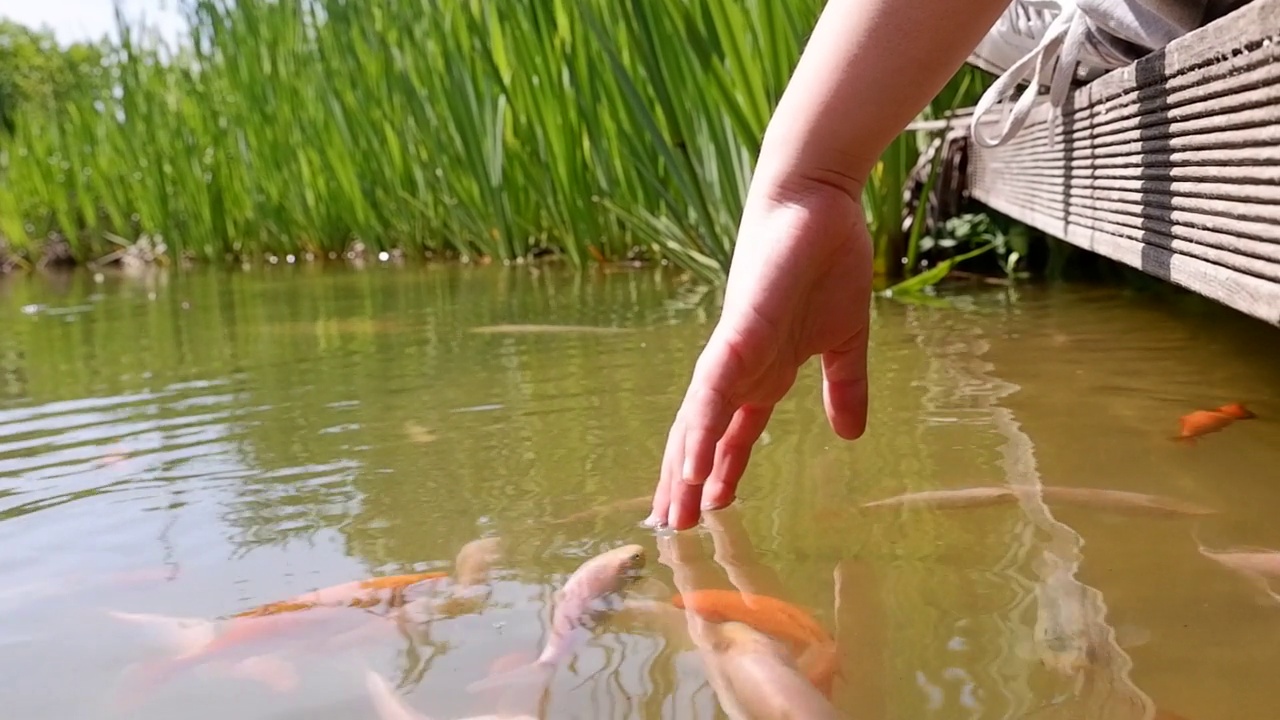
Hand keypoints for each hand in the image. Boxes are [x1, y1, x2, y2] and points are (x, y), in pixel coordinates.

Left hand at [647, 182, 872, 530]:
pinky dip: (704, 430)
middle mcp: (738, 368)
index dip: (720, 472)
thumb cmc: (826, 263)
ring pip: (699, 422)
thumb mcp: (844, 341)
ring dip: (685, 470)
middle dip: (687, 483)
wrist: (819, 204)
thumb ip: (844, 387)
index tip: (711, 511)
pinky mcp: (740, 331)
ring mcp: (734, 351)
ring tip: (673, 516)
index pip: (732, 433)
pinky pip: (715, 390)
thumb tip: (852, 433)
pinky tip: (694, 469)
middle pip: (702, 437)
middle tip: (672, 530)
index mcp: (762, 372)